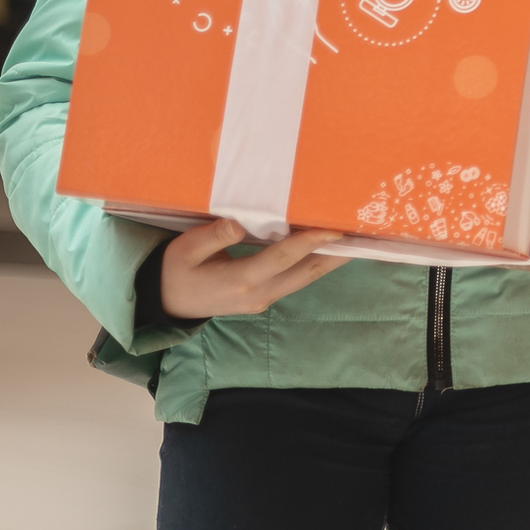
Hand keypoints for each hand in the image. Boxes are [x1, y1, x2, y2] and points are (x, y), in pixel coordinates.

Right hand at [162, 219, 349, 318]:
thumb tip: (239, 224)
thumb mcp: (184, 250)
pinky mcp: (264, 298)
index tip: (335, 227)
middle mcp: (258, 294)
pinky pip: (296, 279)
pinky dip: (314, 262)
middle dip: (336, 254)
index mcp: (239, 280)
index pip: (283, 258)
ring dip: (330, 260)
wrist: (165, 305)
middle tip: (364, 235)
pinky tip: (327, 248)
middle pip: (306, 272)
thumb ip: (212, 236)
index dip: (310, 241)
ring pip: (305, 278)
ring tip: (356, 240)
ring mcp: (263, 299)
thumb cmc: (174, 271)